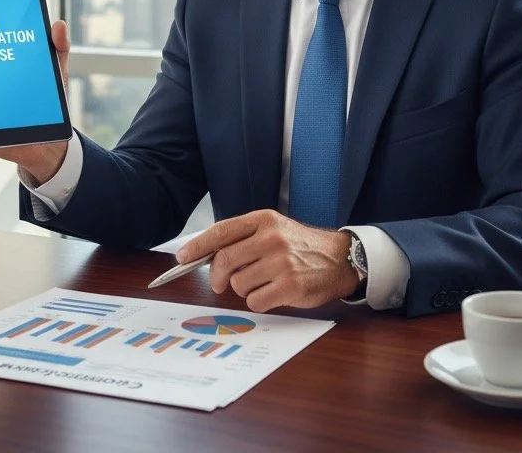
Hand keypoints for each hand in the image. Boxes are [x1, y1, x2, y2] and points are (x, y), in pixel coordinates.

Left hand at [176, 209, 358, 312]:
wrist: (339, 258)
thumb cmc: (300, 246)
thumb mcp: (274, 229)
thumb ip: (244, 238)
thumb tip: (207, 256)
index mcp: (263, 220)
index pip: (222, 231)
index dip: (198, 245)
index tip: (182, 257)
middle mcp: (271, 237)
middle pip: (224, 260)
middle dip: (217, 276)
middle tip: (220, 283)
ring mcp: (281, 262)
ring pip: (239, 283)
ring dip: (243, 288)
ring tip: (262, 282)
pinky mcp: (290, 286)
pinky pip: (255, 300)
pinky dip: (258, 301)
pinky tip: (273, 293)